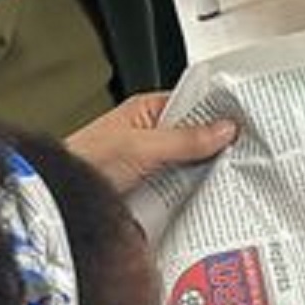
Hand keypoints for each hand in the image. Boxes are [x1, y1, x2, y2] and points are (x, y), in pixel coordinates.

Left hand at [66, 94, 239, 199]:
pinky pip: (178, 190)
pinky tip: (206, 200)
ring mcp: (151, 164)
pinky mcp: (149, 191)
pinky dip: (191, 196)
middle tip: (243, 155)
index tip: (245, 123)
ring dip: (204, 176)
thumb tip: (224, 129)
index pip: (194, 104)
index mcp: (147, 111)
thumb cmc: (85, 162)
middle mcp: (150, 135)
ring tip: (230, 179)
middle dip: (216, 148)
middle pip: (195, 139)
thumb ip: (185, 139)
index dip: (218, 113)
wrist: (60, 199)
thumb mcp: (142, 146)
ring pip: (189, 167)